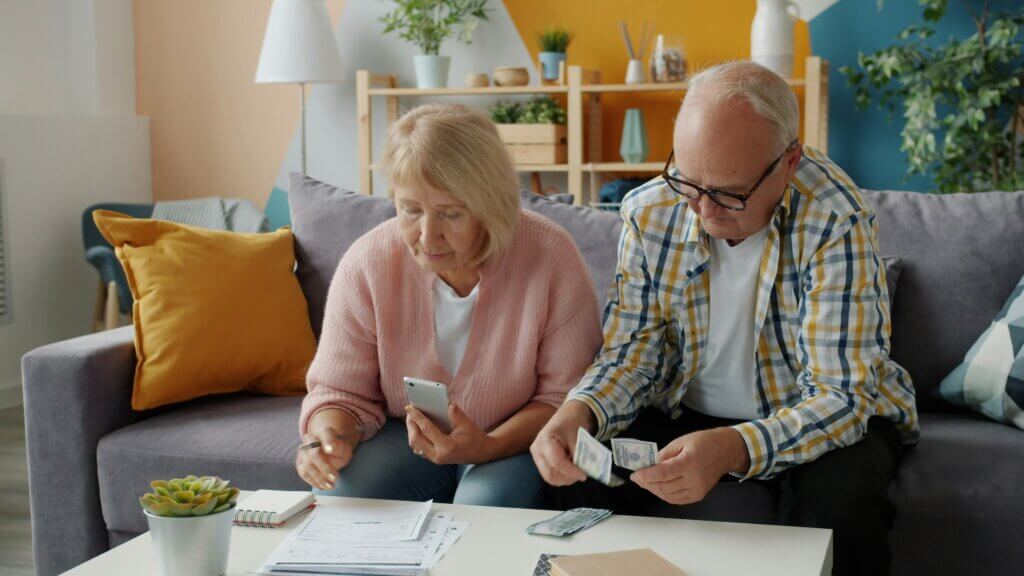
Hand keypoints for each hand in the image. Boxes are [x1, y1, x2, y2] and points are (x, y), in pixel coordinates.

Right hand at [295, 409, 360, 490]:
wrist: (328, 449)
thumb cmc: (337, 449)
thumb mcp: (344, 448)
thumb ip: (338, 448)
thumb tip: (330, 448)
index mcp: (324, 433)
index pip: (326, 436)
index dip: (328, 443)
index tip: (330, 450)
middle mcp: (310, 440)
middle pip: (314, 455)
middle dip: (325, 469)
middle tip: (335, 479)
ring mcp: (303, 451)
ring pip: (307, 466)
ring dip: (319, 479)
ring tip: (330, 486)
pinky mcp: (300, 462)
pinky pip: (304, 473)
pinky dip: (313, 482)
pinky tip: (323, 487)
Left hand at [405, 403, 492, 464]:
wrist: (481, 453)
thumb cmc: (475, 438)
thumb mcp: (467, 424)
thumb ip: (456, 414)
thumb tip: (446, 403)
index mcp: (447, 447)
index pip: (427, 430)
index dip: (417, 417)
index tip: (410, 407)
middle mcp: (438, 455)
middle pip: (416, 439)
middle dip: (411, 424)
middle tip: (409, 412)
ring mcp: (435, 459)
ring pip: (415, 445)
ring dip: (411, 431)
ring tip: (411, 418)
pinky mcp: (433, 458)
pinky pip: (418, 448)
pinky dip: (416, 437)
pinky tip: (417, 427)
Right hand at [530, 400, 592, 485]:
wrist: (567, 416)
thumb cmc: (572, 422)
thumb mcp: (578, 436)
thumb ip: (579, 455)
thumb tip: (584, 470)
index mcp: (545, 440)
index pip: (557, 463)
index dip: (571, 471)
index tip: (584, 474)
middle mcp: (537, 450)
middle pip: (550, 475)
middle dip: (568, 478)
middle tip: (581, 474)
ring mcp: (537, 456)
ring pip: (551, 478)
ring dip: (566, 478)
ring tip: (576, 469)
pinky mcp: (541, 461)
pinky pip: (552, 475)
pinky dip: (563, 475)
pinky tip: (571, 467)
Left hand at [629, 427, 749, 504]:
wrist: (726, 451)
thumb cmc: (705, 443)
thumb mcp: (680, 442)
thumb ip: (663, 455)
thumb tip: (649, 465)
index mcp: (689, 462)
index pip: (661, 474)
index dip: (645, 476)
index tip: (635, 475)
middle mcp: (694, 479)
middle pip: (663, 487)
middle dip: (646, 483)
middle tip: (638, 477)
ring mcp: (697, 490)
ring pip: (668, 495)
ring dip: (654, 490)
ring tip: (646, 482)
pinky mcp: (698, 495)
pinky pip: (676, 499)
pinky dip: (664, 495)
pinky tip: (658, 487)